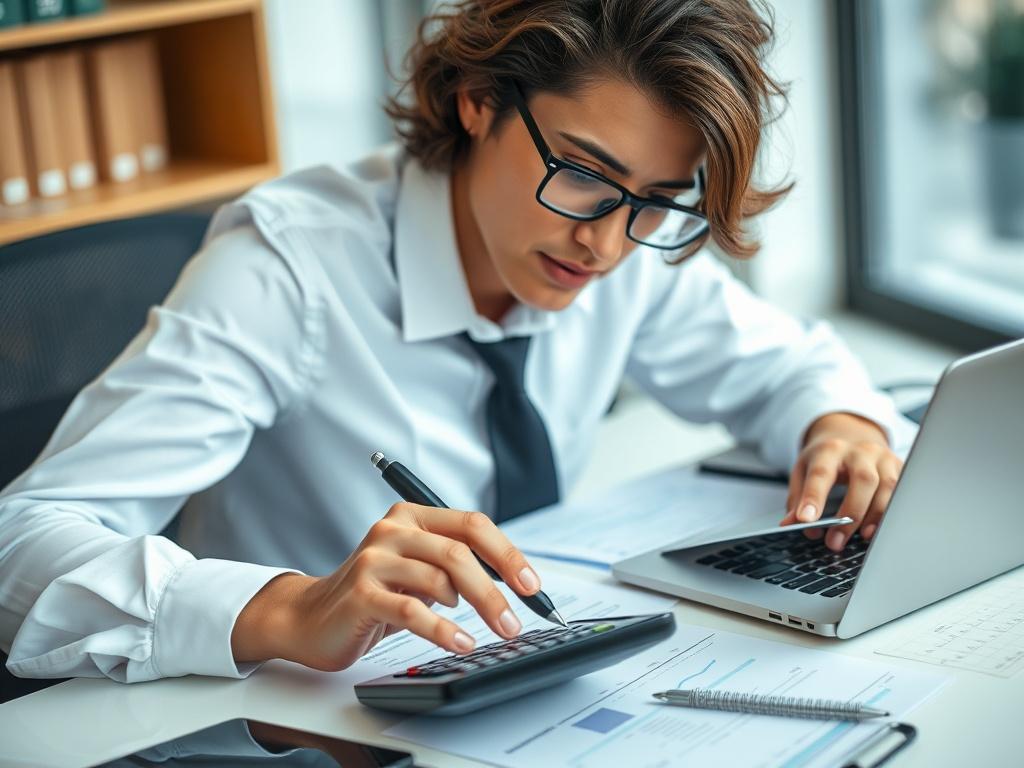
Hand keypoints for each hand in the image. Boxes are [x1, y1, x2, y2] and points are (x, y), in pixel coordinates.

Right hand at [231, 503, 540, 670]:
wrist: (309, 618)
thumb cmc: (373, 595)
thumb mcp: (418, 572)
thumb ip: (455, 565)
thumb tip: (514, 581)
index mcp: (413, 517)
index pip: (472, 525)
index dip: (508, 555)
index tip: (531, 587)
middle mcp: (393, 530)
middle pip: (459, 553)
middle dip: (496, 591)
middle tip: (515, 622)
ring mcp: (374, 560)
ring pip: (440, 579)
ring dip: (472, 610)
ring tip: (483, 633)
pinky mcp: (361, 593)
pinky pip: (413, 610)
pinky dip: (443, 629)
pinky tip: (460, 642)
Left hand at [779, 413, 903, 551]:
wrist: (851, 435)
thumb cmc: (825, 458)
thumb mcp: (803, 471)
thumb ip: (797, 498)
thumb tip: (792, 525)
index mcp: (830, 449)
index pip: (821, 473)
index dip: (814, 497)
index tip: (806, 520)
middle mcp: (860, 451)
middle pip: (863, 479)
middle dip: (851, 514)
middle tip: (835, 541)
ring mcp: (883, 458)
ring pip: (887, 487)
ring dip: (876, 516)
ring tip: (862, 538)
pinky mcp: (899, 468)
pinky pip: (901, 493)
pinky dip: (891, 514)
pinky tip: (880, 530)